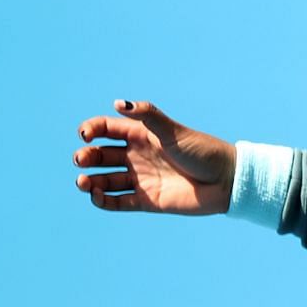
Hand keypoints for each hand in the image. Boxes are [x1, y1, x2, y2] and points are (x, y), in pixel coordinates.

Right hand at [73, 99, 235, 214]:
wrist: (225, 181)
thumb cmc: (202, 151)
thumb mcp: (172, 130)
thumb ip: (147, 115)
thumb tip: (119, 103)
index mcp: (140, 135)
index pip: (105, 129)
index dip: (91, 130)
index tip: (86, 135)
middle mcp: (136, 156)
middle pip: (100, 156)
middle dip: (86, 157)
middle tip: (81, 160)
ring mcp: (141, 179)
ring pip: (105, 180)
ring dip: (89, 182)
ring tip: (83, 183)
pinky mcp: (146, 201)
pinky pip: (118, 202)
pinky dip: (103, 201)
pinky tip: (96, 197)